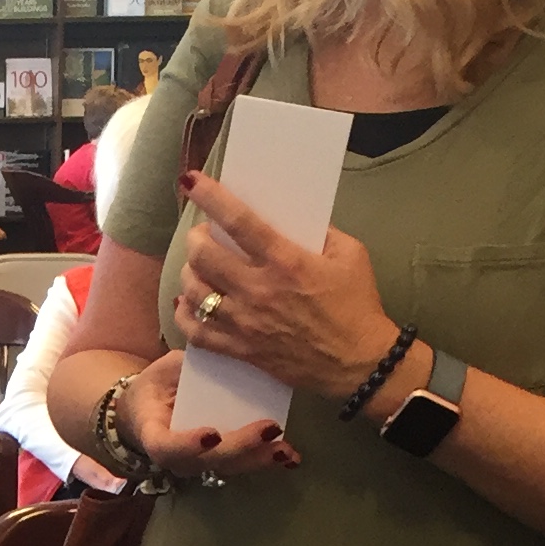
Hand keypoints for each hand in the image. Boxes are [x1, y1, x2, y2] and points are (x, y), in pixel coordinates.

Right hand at [114, 351, 297, 485]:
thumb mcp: (164, 370)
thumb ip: (184, 367)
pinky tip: (290, 456)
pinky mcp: (220, 460)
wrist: (152, 406)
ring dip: (259, 459)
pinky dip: (266, 459)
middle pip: (207, 461)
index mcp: (154, 433)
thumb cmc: (158, 385)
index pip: (166, 447)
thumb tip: (215, 350)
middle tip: (268, 430)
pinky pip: (242, 463)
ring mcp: (200, 462)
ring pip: (229, 467)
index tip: (212, 434)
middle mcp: (177, 457)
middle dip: (240, 448)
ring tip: (286, 450)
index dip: (187, 445)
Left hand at [173, 169, 394, 402]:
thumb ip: (321, 231)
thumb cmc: (358, 306)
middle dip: (196, 239)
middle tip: (203, 236)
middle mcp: (259, 290)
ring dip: (189, 274)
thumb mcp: (350, 254)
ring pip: (194, 292)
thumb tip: (293, 217)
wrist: (359, 363)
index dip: (211, 198)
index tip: (192, 182)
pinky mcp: (242, 350)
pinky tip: (188, 305)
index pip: (239, 222)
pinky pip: (196, 334)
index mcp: (286, 262)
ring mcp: (246, 323)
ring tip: (198, 268)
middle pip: (203, 256)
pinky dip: (185, 316)